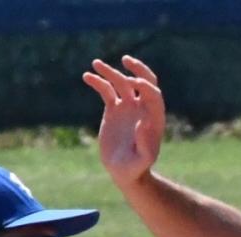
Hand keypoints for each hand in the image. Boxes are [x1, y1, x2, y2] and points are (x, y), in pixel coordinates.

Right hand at [82, 56, 165, 187]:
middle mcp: (142, 107)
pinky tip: (86, 76)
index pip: (153, 93)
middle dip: (136, 68)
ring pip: (120, 83)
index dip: (145, 86)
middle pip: (142, 80)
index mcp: (154, 116)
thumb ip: (146, 143)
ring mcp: (127, 106)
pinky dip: (97, 82)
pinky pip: (106, 91)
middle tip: (126, 60)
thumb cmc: (136, 168)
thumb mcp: (143, 159)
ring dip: (109, 71)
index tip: (133, 83)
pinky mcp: (113, 110)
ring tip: (95, 63)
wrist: (124, 172)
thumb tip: (143, 121)